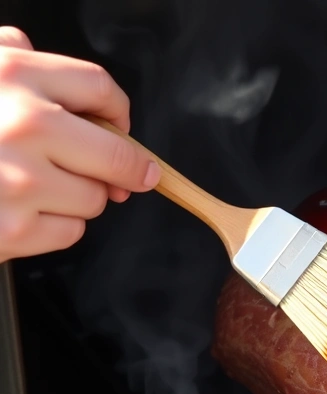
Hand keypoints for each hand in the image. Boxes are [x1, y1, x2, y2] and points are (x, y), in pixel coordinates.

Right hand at [0, 26, 160, 262]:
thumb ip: (3, 56)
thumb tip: (29, 48)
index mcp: (15, 76)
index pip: (100, 88)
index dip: (120, 112)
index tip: (122, 128)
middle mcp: (25, 125)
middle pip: (118, 155)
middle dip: (130, 169)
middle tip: (133, 177)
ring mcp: (20, 180)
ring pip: (94, 199)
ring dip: (78, 198)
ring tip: (36, 187)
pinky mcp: (12, 229)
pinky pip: (69, 232)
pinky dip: (54, 228)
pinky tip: (22, 212)